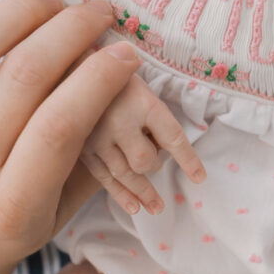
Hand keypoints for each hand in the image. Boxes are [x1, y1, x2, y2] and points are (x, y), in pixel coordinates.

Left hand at [0, 0, 140, 273]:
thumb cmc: (9, 234)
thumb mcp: (56, 212)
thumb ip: (87, 151)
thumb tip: (118, 78)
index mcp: (11, 206)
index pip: (60, 125)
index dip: (100, 78)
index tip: (127, 52)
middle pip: (23, 78)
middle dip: (72, 32)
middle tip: (99, 13)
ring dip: (18, 15)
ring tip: (50, 3)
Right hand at [81, 71, 204, 214]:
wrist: (73, 65)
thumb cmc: (117, 77)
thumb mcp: (142, 88)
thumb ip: (153, 118)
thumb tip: (164, 151)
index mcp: (143, 102)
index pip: (172, 137)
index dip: (188, 160)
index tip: (199, 178)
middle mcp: (120, 121)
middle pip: (145, 160)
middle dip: (155, 165)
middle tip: (156, 159)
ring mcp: (97, 137)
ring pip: (125, 174)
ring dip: (143, 192)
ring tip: (157, 207)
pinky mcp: (81, 148)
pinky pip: (104, 178)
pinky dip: (121, 195)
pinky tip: (134, 208)